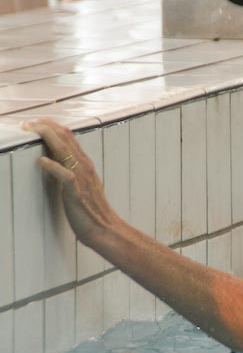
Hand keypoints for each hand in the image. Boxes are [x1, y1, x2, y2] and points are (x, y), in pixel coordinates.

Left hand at [23, 118, 118, 245]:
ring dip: (46, 137)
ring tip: (30, 130)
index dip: (50, 125)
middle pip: (65, 137)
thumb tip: (53, 162)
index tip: (33, 122)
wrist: (105, 230)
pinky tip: (41, 161)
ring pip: (64, 150)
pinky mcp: (76, 193)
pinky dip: (53, 166)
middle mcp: (84, 167)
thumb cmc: (92, 211)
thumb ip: (70, 172)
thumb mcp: (81, 185)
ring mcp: (81, 179)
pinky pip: (65, 176)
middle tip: (26, 122)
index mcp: (85, 164)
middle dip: (44, 125)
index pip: (68, 135)